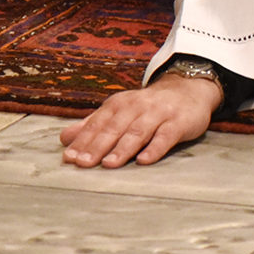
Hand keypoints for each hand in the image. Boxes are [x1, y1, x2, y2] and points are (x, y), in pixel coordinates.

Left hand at [60, 74, 220, 167]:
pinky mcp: (178, 123)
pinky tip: (144, 161)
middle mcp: (137, 107)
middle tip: (83, 164)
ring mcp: (158, 114)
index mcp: (119, 105)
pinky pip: (166, 137)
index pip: (98, 124)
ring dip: (122, 148)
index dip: (83, 141)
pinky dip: (155, 148)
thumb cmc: (149, 106)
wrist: (189, 89)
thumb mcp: (120, 111)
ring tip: (109, 164)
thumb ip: (93, 124)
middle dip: (97, 146)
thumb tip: (64, 138)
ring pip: (138, 132)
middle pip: (114, 128)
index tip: (69, 158)